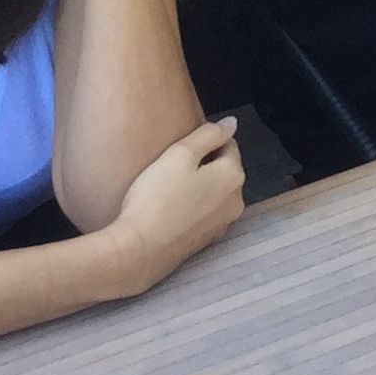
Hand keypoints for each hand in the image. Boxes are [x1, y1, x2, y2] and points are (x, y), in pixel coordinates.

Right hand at [108, 116, 247, 290]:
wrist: (138, 251)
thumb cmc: (156, 198)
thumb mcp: (179, 154)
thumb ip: (209, 134)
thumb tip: (232, 123)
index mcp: (234, 176)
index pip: (228, 145)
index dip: (205, 141)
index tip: (182, 148)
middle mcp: (236, 201)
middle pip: (224, 170)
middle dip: (205, 164)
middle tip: (173, 167)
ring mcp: (223, 224)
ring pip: (215, 192)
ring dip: (200, 186)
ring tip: (170, 188)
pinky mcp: (207, 240)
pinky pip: (205, 213)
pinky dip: (194, 206)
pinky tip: (171, 208)